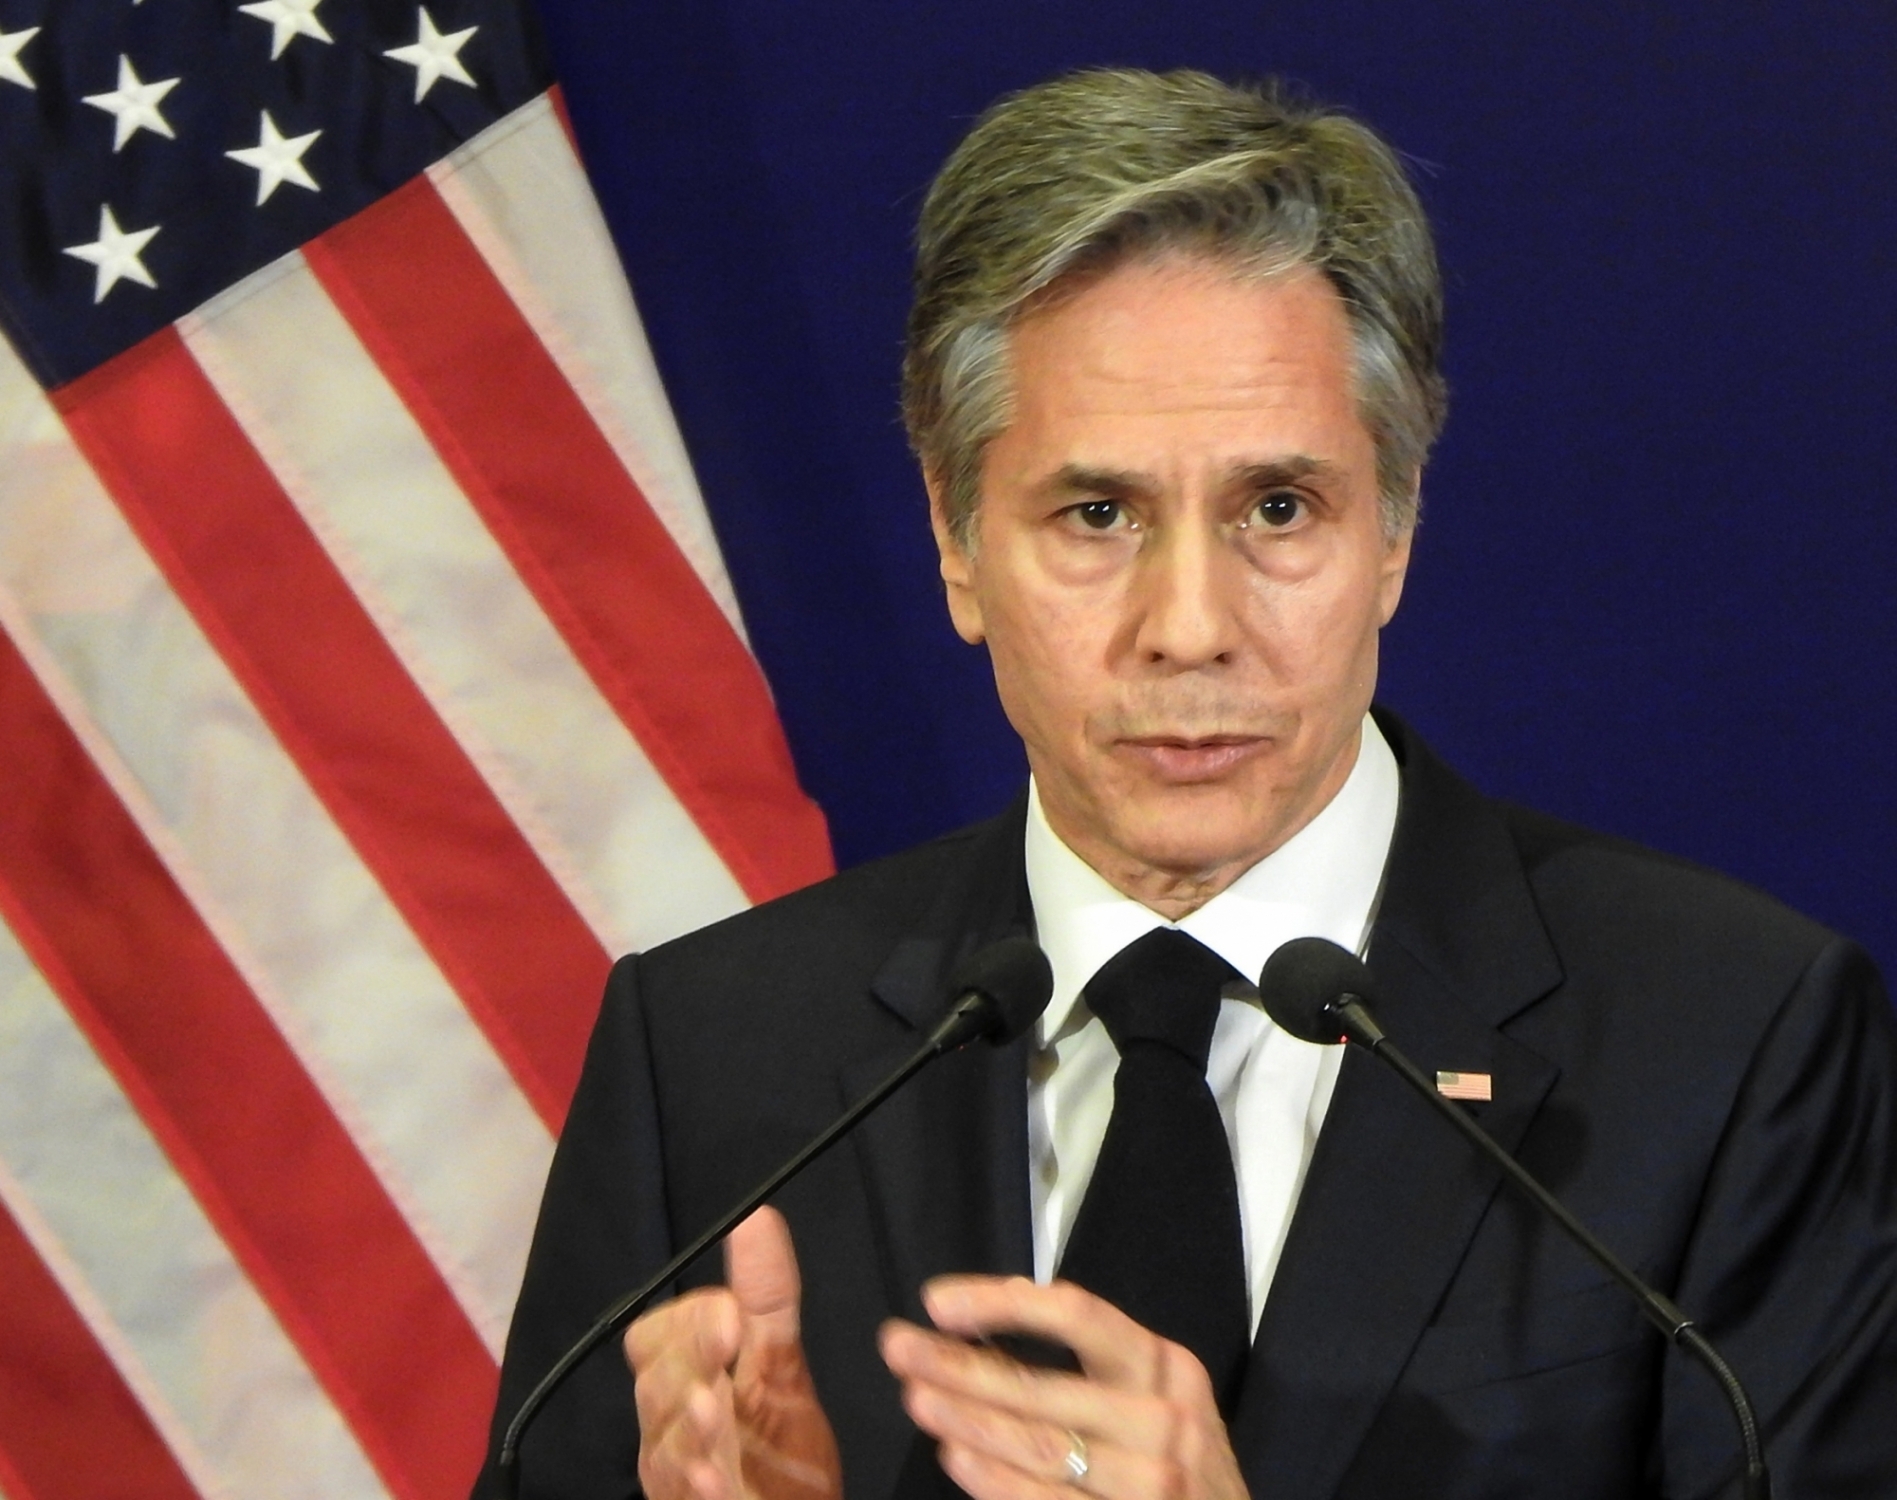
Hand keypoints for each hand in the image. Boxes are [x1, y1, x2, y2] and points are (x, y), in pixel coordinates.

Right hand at [623, 1207, 841, 1499]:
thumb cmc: (779, 1447)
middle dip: (688, 1366)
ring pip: (661, 1443)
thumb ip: (768, 1297)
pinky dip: (695, 1486)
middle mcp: (669, 1423)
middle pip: (654, 1383)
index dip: (690, 1324)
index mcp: (686, 1378)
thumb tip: (757, 1215)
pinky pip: (677, 1499)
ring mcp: (674, 1473)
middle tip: (725, 1355)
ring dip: (687, 1426)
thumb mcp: (780, 1365)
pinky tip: (714, 1480)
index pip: (658, 1336)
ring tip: (716, 1415)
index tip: (734, 1319)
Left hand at [880, 1276, 1249, 1499]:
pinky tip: (957, 1457)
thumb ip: (1082, 1364)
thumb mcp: (1148, 1398)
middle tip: (898, 1348)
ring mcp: (1155, 1480)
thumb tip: (984, 1319)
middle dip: (960, 1366)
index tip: (939, 1302)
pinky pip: (1050, 1499)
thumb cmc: (1175, 1462)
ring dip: (968, 1421)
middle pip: (1044, 1386)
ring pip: (1042, 1446)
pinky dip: (997, 1480)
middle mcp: (1165, 1417)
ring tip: (916, 1398)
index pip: (1078, 1314)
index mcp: (1165, 1365)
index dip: (1003, 1304)